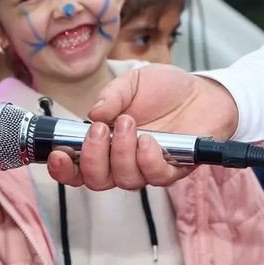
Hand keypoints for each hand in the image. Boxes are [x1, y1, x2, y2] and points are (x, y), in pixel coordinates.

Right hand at [47, 65, 239, 190]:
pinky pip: (154, 177)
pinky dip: (147, 159)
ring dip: (121, 153)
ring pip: (123, 180)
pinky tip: (148, 140)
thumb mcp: (132, 83)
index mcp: (104, 145)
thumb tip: (93, 113)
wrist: (204, 91)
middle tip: (99, 130)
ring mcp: (146, 168)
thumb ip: (111, 97)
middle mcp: (121, 162)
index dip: (63, 169)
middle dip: (92, 158)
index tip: (58, 154)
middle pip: (95, 181)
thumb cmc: (164, 90)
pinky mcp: (173, 169)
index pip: (77, 168)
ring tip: (128, 123)